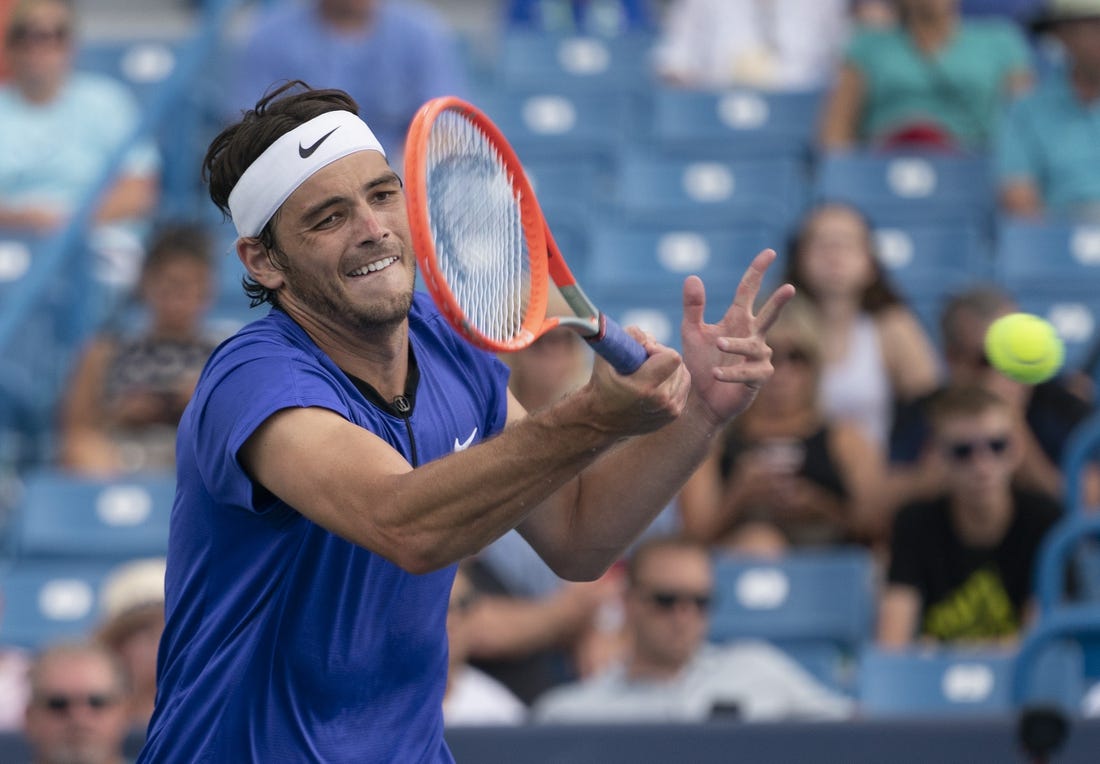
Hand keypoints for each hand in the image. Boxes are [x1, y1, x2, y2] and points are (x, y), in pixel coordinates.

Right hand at [583, 330, 691, 436]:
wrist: (601, 420)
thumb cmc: (602, 384)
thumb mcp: (606, 356)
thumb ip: (628, 337)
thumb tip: (650, 338)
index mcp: (644, 387)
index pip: (673, 358)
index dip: (658, 349)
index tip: (643, 353)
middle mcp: (661, 401)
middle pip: (678, 364)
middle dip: (662, 358)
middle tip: (644, 364)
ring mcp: (670, 410)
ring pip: (683, 374)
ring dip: (669, 369)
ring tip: (649, 374)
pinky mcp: (674, 414)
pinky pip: (683, 386)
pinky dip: (672, 381)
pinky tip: (655, 384)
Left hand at [681, 249, 794, 425]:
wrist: (702, 398)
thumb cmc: (701, 362)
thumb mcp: (691, 332)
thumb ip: (693, 307)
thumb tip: (692, 276)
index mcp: (738, 319)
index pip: (749, 290)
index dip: (758, 271)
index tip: (769, 253)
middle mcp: (753, 334)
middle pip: (768, 314)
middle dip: (778, 302)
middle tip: (789, 287)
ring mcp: (759, 356)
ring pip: (753, 346)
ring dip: (735, 345)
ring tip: (718, 343)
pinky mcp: (758, 377)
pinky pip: (748, 372)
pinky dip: (731, 372)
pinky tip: (716, 373)